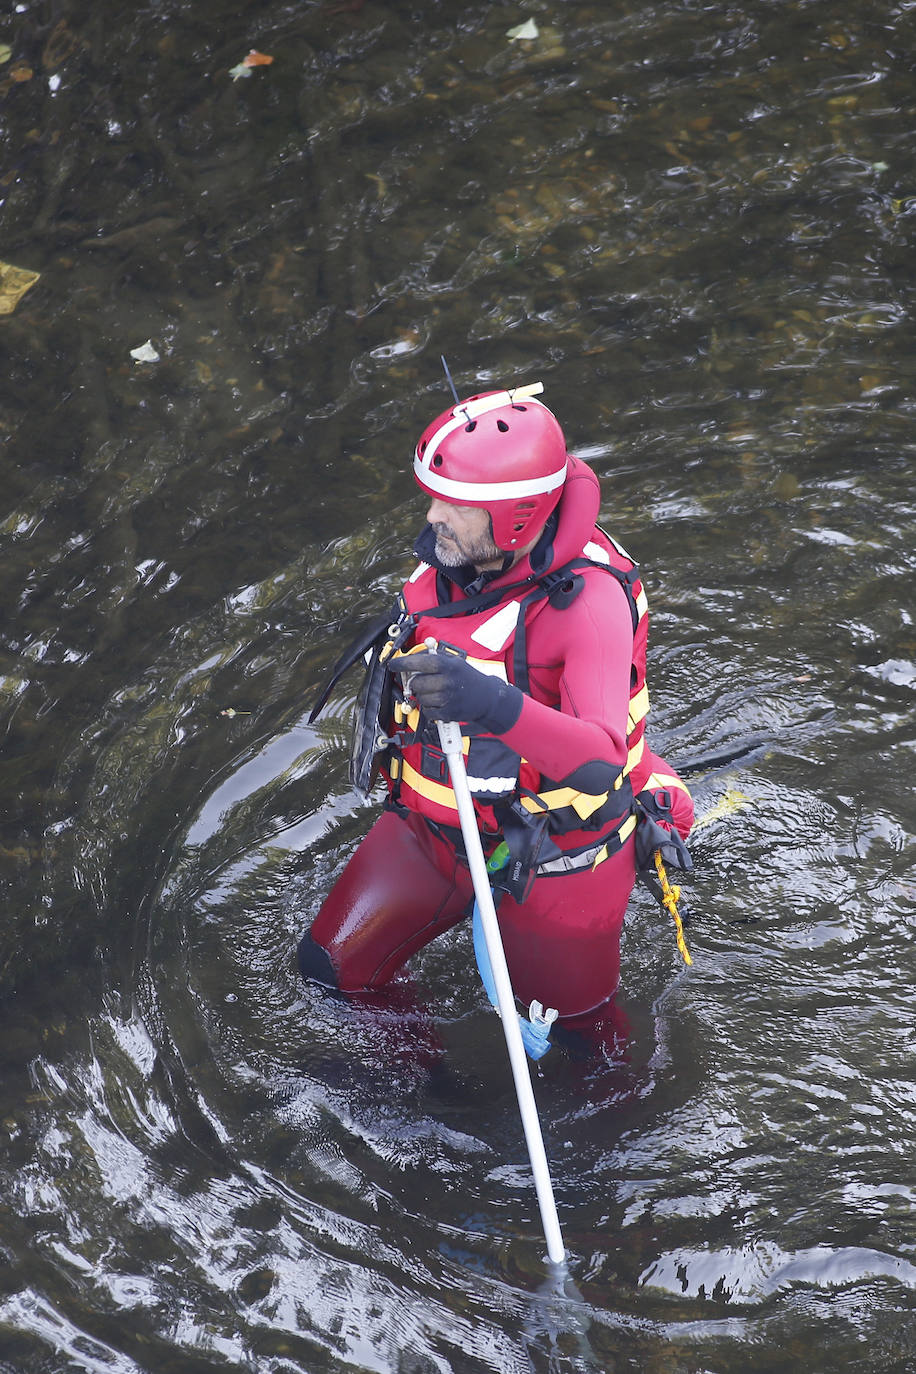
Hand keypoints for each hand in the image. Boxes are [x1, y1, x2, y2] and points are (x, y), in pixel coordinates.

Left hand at [388, 650, 522, 733]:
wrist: (488, 698)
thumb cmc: (468, 678)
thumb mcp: (455, 662)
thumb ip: (434, 660)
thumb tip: (411, 659)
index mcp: (447, 666)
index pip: (419, 662)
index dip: (402, 663)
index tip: (392, 664)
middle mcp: (446, 682)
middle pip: (416, 683)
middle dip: (416, 683)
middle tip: (424, 682)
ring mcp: (446, 699)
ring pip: (419, 698)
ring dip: (423, 696)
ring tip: (436, 692)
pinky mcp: (447, 714)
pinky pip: (426, 711)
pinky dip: (430, 708)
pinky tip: (440, 703)